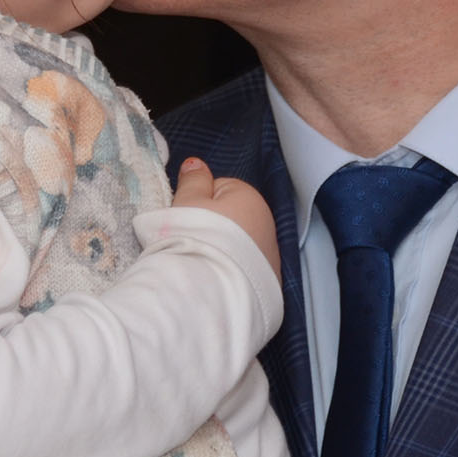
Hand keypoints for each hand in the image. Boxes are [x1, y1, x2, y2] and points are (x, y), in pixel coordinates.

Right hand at [173, 158, 279, 278]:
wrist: (212, 292)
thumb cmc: (197, 239)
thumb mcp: (186, 202)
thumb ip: (193, 180)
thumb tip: (196, 164)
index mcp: (249, 197)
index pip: (219, 189)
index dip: (198, 202)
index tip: (187, 218)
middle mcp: (267, 222)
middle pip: (232, 218)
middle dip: (213, 226)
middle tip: (193, 240)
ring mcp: (271, 254)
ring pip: (241, 245)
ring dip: (225, 250)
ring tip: (205, 263)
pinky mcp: (269, 282)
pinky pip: (247, 269)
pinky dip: (235, 271)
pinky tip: (219, 279)